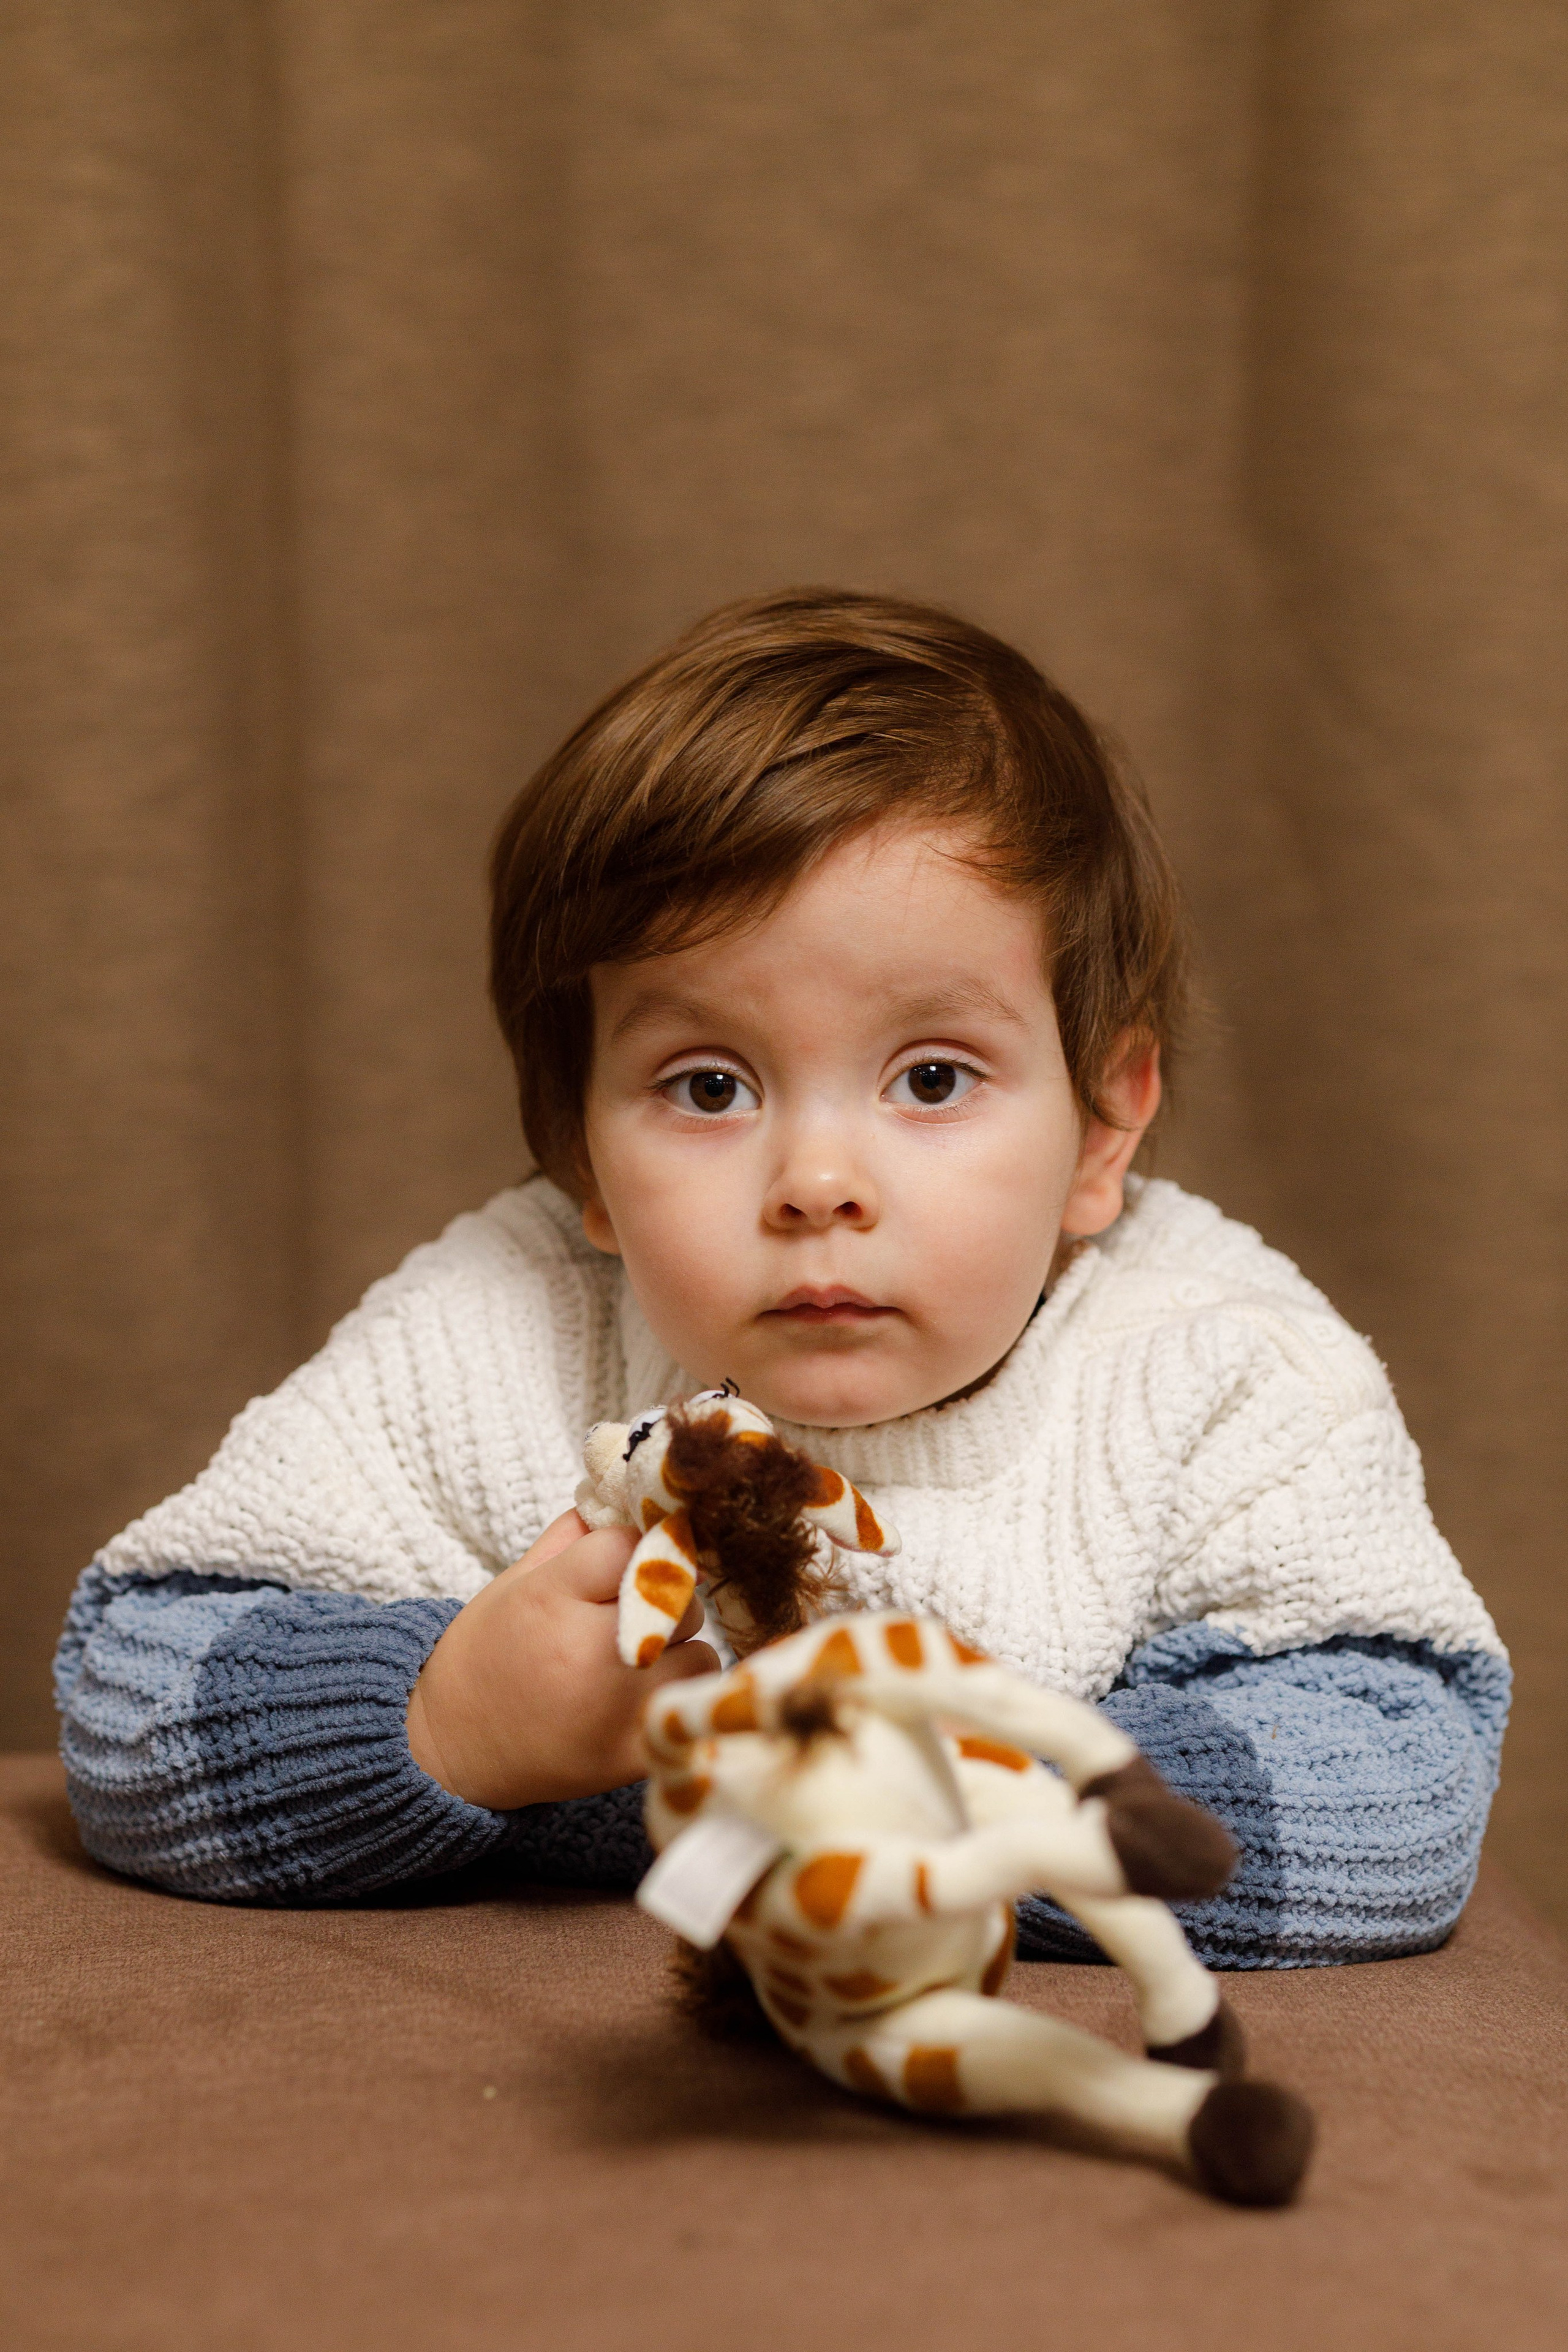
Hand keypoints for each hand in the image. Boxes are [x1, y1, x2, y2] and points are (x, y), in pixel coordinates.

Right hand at [405, 1510, 718, 1809]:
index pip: (633, 1544)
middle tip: (625, 1618)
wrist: (452, 1754)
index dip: (634, 1548)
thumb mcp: (515, 1582)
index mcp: (552, 1600)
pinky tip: (642, 1698)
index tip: (622, 1566)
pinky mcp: (636, 1756)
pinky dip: (679, 1695)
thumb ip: (575, 1535)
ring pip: (701, 1650)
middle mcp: (592, 1653)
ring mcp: (619, 1710)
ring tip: (632, 1663)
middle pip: (679, 1596)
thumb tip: (632, 1500)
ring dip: (679, 1650)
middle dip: (665, 1598)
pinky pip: (694, 1703)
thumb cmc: (486, 1658)